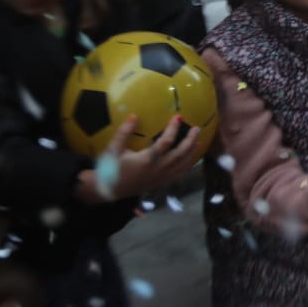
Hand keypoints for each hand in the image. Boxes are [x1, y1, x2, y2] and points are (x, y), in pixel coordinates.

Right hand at [82, 116, 205, 201]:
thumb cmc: (110, 168)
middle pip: (180, 154)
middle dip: (190, 141)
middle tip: (197, 128)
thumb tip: (134, 115)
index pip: (166, 142)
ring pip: (182, 165)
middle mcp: (158, 169)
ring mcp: (161, 178)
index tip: (179, 117)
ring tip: (198, 141)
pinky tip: (190, 159)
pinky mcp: (161, 183)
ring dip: (192, 153)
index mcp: (147, 160)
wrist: (109, 190)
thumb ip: (124, 132)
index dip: (173, 129)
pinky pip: (179, 174)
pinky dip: (187, 165)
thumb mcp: (114, 149)